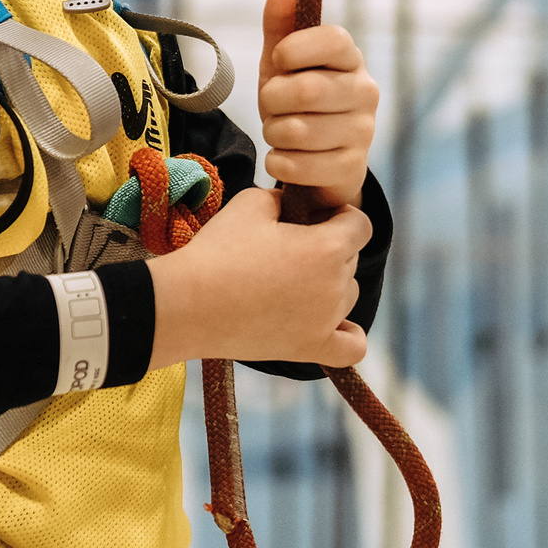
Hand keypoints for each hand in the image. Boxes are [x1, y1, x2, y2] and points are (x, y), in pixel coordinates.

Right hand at [147, 186, 370, 369]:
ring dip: (330, 285)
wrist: (187, 304)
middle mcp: (335, 286)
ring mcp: (325, 322)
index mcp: (327, 247)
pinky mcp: (309, 349)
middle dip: (328, 248)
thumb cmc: (217, 251)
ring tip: (289, 282)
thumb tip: (296, 206)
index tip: (314, 219)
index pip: (361, 224)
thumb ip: (286, 198)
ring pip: (348, 295)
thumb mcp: (251, 203)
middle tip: (287, 250)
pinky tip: (326, 321)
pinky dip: (347, 333)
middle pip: (351, 260)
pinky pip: (353, 347)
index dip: (340, 216)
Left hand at [257, 0, 379, 209]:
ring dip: (273, 132)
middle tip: (271, 103)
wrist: (315, 159)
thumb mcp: (282, 64)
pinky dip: (278, 162)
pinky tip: (284, 157)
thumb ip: (281, 27)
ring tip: (278, 131)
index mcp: (350, 58)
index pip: (333, 39)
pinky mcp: (352, 168)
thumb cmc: (297, 102)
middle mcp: (365, 91)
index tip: (279, 58)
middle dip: (273, 99)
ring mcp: (363, 132)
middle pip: (307, 90)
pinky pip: (299, 165)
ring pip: (298, 131)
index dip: (296, 48)